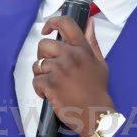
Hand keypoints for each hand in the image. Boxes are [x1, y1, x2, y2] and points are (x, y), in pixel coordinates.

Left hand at [33, 14, 115, 136]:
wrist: (95, 114)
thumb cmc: (97, 90)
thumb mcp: (100, 63)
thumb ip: (92, 41)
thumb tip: (89, 22)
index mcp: (82, 49)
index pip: (65, 24)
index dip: (52, 22)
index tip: (47, 29)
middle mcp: (70, 56)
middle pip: (44, 45)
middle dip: (43, 56)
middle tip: (50, 68)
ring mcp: (59, 70)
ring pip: (37, 65)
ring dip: (42, 75)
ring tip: (53, 85)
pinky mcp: (50, 84)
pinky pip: (36, 81)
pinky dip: (39, 89)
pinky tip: (50, 94)